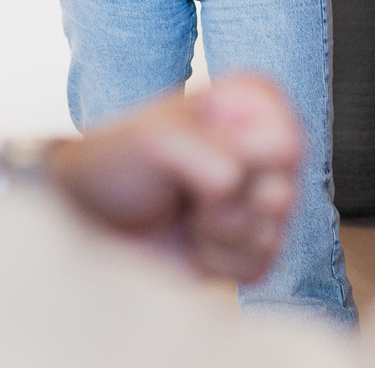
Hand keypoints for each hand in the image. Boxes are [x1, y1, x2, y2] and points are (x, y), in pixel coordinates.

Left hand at [45, 75, 301, 282]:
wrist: (88, 222)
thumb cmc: (115, 165)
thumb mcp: (155, 137)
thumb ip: (204, 146)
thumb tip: (235, 180)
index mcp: (244, 107)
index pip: (286, 129)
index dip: (251, 150)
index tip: (215, 148)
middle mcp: (258, 152)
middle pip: (284, 188)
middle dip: (232, 199)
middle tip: (191, 188)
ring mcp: (256, 204)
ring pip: (273, 232)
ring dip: (220, 231)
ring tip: (186, 213)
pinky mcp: (247, 251)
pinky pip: (260, 266)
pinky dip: (219, 261)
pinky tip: (192, 242)